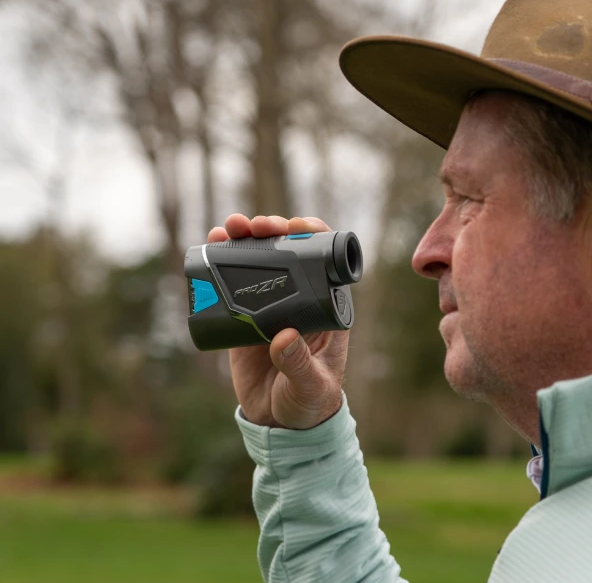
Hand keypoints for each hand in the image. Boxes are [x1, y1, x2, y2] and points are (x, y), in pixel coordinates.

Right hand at [207, 214, 348, 429]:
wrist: (281, 423)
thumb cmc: (310, 402)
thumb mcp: (309, 386)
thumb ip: (299, 366)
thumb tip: (284, 337)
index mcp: (325, 305)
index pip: (323, 259)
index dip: (311, 235)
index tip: (293, 226)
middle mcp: (299, 297)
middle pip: (287, 251)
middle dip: (270, 230)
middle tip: (253, 225)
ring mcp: (270, 304)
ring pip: (259, 260)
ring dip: (243, 238)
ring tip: (227, 228)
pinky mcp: (244, 316)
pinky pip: (232, 283)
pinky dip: (220, 262)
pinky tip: (210, 246)